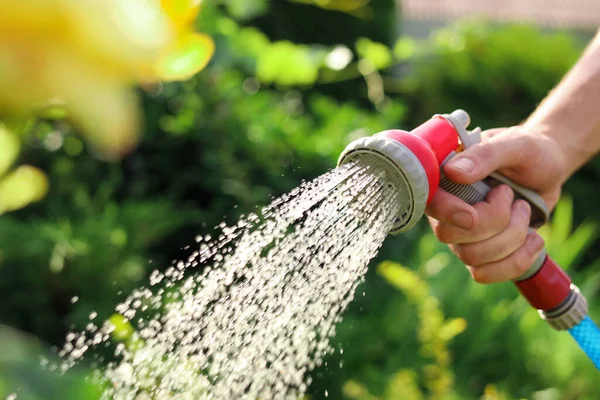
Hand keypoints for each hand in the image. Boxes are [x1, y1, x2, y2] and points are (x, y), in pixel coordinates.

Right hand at [425, 126, 566, 282]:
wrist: (548, 168)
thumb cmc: (528, 151)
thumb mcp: (514, 144)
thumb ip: (485, 155)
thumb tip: (452, 172)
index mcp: (443, 179)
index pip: (429, 204)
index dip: (448, 213)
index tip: (474, 213)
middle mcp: (445, 209)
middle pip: (450, 236)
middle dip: (495, 222)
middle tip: (512, 196)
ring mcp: (460, 235)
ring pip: (471, 257)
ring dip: (511, 237)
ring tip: (525, 210)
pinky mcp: (480, 253)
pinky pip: (485, 274)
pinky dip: (515, 261)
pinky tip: (534, 240)